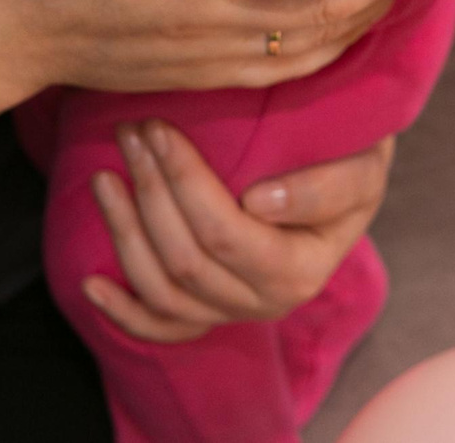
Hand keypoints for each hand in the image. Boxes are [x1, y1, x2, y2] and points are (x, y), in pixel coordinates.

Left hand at [83, 120, 393, 341]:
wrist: (347, 173)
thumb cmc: (353, 159)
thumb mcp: (364, 163)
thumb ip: (329, 185)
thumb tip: (260, 203)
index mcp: (302, 270)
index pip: (226, 234)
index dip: (184, 182)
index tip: (159, 128)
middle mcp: (266, 302)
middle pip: (187, 260)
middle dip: (150, 192)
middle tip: (130, 132)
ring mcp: (233, 311)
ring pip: (163, 290)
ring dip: (125, 233)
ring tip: (104, 176)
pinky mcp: (210, 311)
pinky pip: (160, 327)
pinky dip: (122, 310)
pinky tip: (91, 282)